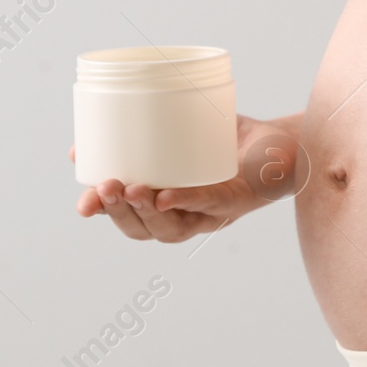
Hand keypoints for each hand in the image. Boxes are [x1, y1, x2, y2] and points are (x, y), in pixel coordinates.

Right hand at [74, 114, 303, 242]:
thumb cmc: (228, 142)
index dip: (105, 215)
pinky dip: (188, 200)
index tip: (82, 205)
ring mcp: (216, 213)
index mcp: (172, 208)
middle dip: (120, 213)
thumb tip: (83, 140)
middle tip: (103, 189)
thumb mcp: (179, 137)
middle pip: (147, 230)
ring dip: (148, 212)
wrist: (284, 141)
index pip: (131, 221)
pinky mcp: (241, 200)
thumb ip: (140, 135)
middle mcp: (192, 218)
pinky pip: (212, 204)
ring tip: (131, 189)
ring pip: (174, 227)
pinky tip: (167, 195)